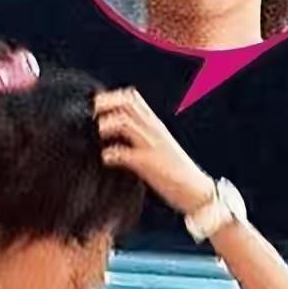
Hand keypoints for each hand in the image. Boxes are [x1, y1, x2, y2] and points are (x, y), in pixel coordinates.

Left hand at [94, 88, 215, 214]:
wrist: (197, 192)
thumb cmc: (175, 171)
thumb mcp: (158, 147)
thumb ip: (139, 136)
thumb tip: (114, 132)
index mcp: (155, 125)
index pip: (133, 99)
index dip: (111, 97)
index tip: (94, 104)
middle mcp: (154, 131)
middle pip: (127, 104)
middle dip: (105, 104)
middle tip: (90, 114)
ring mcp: (151, 146)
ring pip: (126, 123)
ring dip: (107, 126)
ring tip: (98, 133)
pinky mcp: (149, 165)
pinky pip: (125, 154)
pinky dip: (111, 154)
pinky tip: (106, 158)